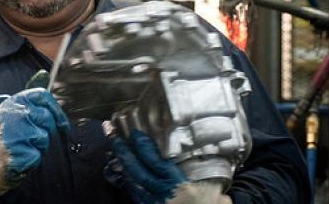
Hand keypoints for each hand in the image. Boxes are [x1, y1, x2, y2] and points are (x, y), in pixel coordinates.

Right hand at [0, 88, 69, 197]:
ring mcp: (15, 134)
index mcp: (14, 102)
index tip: (61, 121)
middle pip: (47, 117)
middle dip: (46, 130)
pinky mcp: (18, 153)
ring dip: (39, 145)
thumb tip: (44, 73)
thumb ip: (32, 96)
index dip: (55, 108)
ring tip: (24, 145)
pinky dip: (33, 158)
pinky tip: (22, 155)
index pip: (42, 95)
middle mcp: (14, 115)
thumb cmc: (7, 132)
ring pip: (44, 137)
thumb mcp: (15, 110)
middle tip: (33, 136)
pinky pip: (38, 154)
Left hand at [109, 130, 230, 203]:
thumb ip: (203, 173)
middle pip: (138, 170)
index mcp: (179, 185)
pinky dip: (129, 181)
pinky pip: (136, 195)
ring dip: (123, 164)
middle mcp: (163, 194)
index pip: (156, 163)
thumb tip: (194, 149)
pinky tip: (126, 171)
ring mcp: (155, 203)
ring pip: (133, 182)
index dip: (144, 147)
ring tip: (116, 147)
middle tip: (114, 135)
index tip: (136, 133)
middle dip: (124, 152)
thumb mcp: (214, 191)